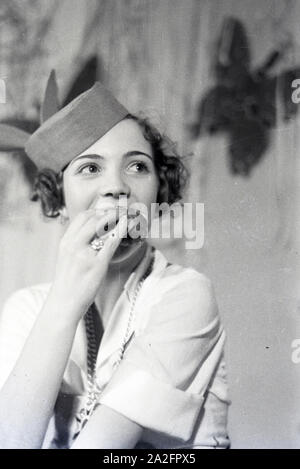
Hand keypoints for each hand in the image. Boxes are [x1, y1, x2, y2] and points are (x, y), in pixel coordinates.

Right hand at [48, 209, 127, 323]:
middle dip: (110, 212)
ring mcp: (85, 254)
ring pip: (102, 225)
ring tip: (127, 217)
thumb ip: (76, 245)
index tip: (108, 212)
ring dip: (116, 217)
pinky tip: (128, 227)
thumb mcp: (66, 258)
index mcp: (66, 241)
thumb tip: (91, 236)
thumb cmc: (68, 283)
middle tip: (122, 212)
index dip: (98, 211)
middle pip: (93, 217)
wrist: (64, 303)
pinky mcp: (97, 264)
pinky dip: (121, 230)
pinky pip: (112, 242)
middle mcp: (73, 244)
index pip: (82, 217)